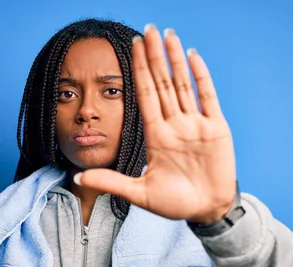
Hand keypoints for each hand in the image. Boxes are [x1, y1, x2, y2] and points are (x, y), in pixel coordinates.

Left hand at [75, 24, 236, 222]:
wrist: (206, 211)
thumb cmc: (174, 204)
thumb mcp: (139, 193)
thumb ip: (111, 182)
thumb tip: (77, 179)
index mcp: (156, 135)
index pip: (145, 95)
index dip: (137, 71)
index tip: (130, 48)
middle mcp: (174, 124)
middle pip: (162, 83)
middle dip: (153, 57)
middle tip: (147, 29)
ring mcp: (195, 124)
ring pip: (183, 84)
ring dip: (175, 59)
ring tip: (167, 34)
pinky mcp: (216, 128)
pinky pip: (207, 97)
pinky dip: (200, 76)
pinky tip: (192, 56)